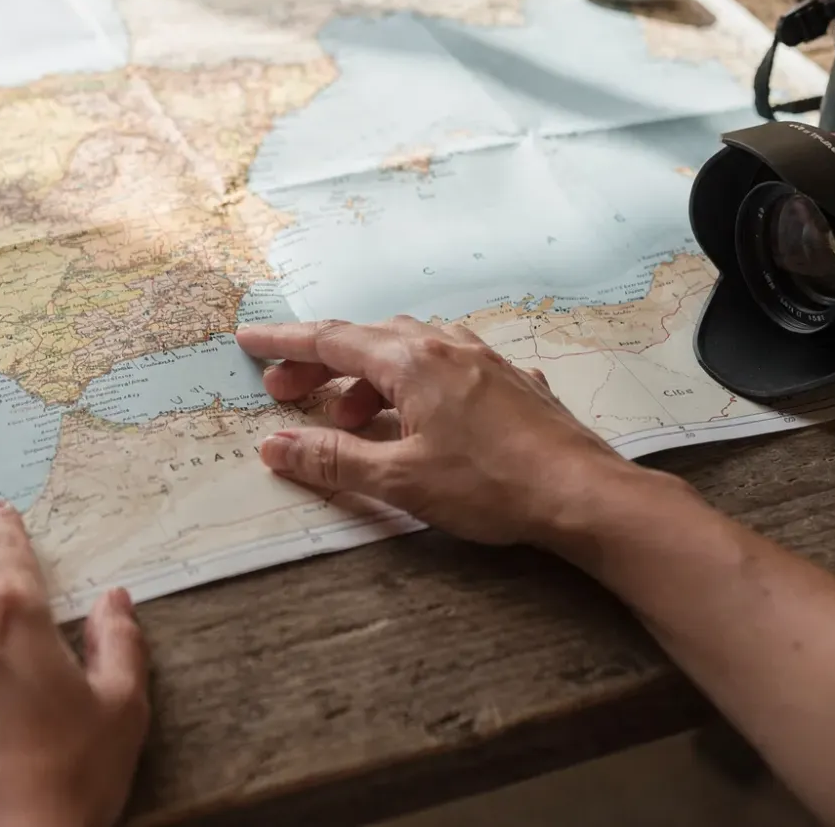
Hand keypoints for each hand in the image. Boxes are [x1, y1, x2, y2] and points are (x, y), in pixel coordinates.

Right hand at [235, 317, 648, 547]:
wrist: (584, 495)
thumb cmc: (494, 486)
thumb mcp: (400, 480)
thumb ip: (333, 459)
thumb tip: (276, 446)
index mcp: (414, 361)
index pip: (332, 340)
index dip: (285, 343)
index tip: (249, 341)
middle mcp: (449, 347)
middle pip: (369, 340)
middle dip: (321, 363)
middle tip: (286, 393)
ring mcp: (486, 361)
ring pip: (411, 350)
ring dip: (370, 378)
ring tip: (350, 419)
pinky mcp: (512, 383)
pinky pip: (448, 368)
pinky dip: (415, 385)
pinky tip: (419, 418)